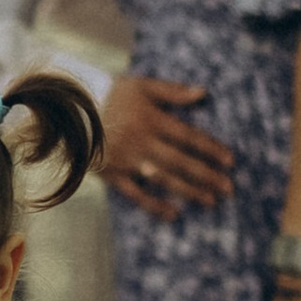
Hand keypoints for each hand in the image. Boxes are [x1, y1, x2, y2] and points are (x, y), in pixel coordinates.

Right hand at [99, 72, 233, 217]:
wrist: (70, 109)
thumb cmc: (110, 93)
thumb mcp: (142, 86)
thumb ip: (173, 91)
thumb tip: (203, 93)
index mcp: (152, 119)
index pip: (189, 137)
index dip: (211, 149)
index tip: (230, 161)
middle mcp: (143, 142)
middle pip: (181, 161)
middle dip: (207, 175)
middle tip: (228, 188)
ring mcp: (128, 160)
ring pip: (164, 178)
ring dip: (188, 190)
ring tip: (210, 201)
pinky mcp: (113, 174)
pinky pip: (136, 193)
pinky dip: (154, 205)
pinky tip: (172, 214)